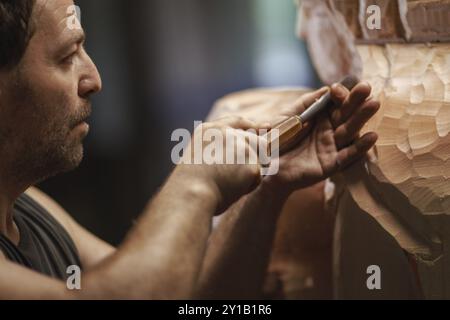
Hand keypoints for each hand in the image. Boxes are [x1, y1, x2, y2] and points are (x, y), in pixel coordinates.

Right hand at [175, 116, 266, 213]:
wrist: (190, 194)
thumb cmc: (189, 183)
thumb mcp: (197, 155)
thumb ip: (216, 148)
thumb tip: (236, 156)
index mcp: (210, 129)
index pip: (237, 121)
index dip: (253, 125)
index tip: (265, 126)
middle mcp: (228, 133)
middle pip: (257, 142)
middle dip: (258, 156)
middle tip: (245, 172)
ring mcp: (241, 147)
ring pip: (260, 161)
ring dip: (249, 173)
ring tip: (228, 182)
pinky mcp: (252, 164)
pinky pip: (256, 179)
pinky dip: (247, 187)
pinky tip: (231, 189)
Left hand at [264, 81, 378, 194]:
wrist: (266, 167)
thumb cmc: (277, 140)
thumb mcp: (287, 117)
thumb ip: (305, 103)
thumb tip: (327, 89)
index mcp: (320, 118)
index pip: (335, 103)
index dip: (338, 95)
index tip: (336, 88)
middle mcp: (330, 131)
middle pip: (346, 114)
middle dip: (356, 100)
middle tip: (366, 86)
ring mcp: (332, 147)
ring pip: (349, 131)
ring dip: (361, 118)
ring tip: (373, 104)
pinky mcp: (331, 164)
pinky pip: (347, 156)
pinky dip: (359, 147)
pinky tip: (371, 136)